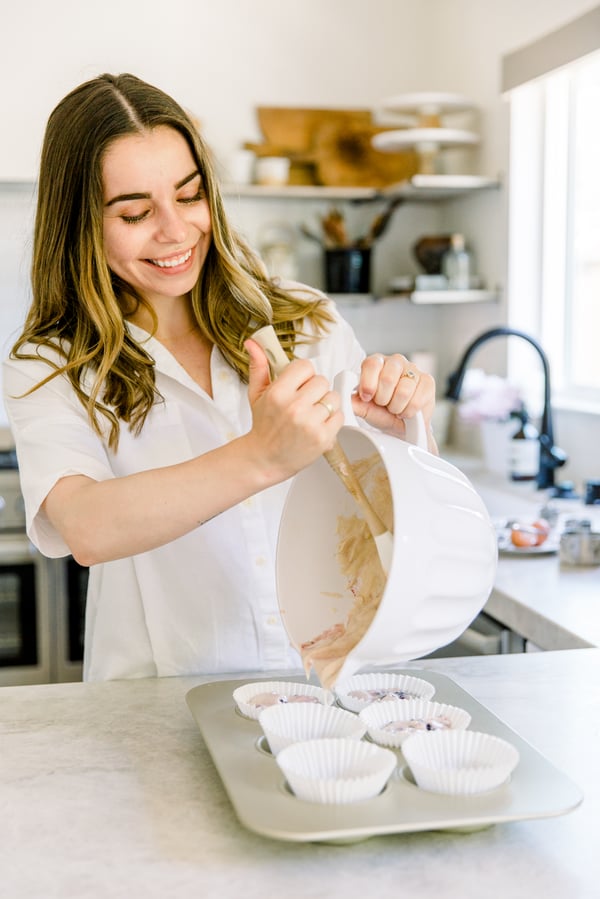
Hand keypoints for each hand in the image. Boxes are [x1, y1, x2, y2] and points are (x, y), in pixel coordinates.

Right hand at [244, 338, 342, 480]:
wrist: (265, 459)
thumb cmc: (263, 425)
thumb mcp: (256, 395)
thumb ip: (259, 367)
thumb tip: (253, 342)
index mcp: (278, 393)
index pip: (306, 367)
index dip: (304, 376)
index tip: (298, 386)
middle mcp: (294, 407)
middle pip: (322, 381)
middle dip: (315, 391)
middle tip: (305, 403)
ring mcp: (310, 423)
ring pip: (334, 398)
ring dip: (326, 405)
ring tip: (312, 415)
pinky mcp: (323, 438)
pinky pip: (340, 416)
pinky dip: (332, 421)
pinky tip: (318, 426)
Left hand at [351, 352, 436, 448]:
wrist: (403, 426)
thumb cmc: (383, 413)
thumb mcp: (366, 409)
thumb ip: (355, 403)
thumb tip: (345, 400)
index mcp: (376, 363)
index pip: (372, 364)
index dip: (368, 383)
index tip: (367, 398)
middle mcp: (395, 362)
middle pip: (388, 378)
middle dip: (383, 399)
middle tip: (383, 405)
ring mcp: (413, 369)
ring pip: (403, 390)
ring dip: (396, 407)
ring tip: (395, 409)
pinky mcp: (428, 381)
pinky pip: (417, 399)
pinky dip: (409, 411)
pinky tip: (406, 411)